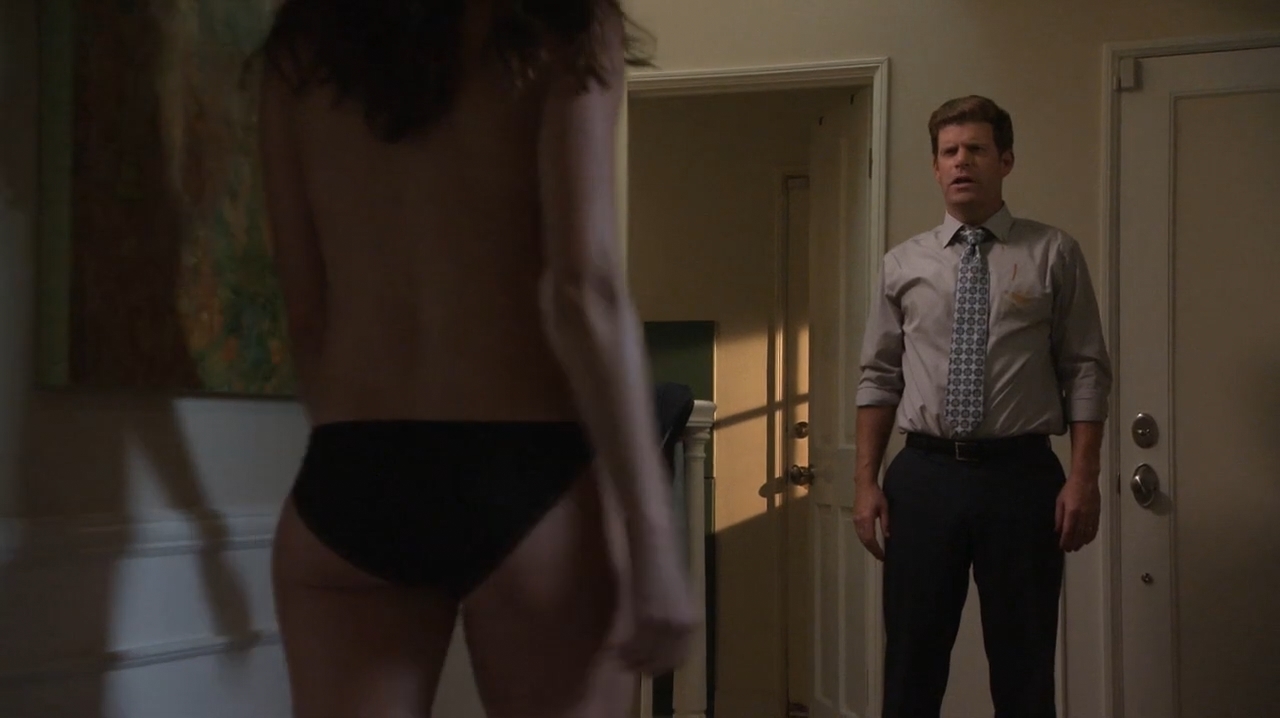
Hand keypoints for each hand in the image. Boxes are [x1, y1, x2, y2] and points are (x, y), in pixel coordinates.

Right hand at [619, 537, 698, 674]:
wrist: (654, 545)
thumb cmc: (663, 566)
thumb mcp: (676, 599)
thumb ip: (673, 622)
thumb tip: (660, 643)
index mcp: (693, 623)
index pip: (679, 660)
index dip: (661, 666)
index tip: (645, 667)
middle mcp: (682, 628)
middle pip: (663, 663)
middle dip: (644, 667)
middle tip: (627, 665)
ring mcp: (665, 625)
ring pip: (646, 657)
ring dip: (630, 661)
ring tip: (617, 657)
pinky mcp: (647, 618)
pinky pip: (634, 646)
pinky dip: (623, 650)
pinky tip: (614, 648)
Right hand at [853, 478, 889, 560]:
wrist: (864, 484)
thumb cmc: (876, 494)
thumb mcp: (884, 508)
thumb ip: (885, 523)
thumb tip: (888, 536)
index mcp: (866, 519)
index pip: (870, 539)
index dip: (876, 549)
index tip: (882, 556)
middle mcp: (859, 521)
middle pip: (864, 541)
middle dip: (872, 550)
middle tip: (880, 557)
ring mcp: (855, 520)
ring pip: (861, 538)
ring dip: (868, 546)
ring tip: (876, 552)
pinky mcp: (855, 518)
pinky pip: (859, 533)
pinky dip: (865, 540)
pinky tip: (870, 542)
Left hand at [1056, 474, 1100, 551]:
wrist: (1086, 478)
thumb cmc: (1070, 488)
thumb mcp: (1060, 501)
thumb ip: (1059, 517)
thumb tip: (1057, 530)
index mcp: (1072, 512)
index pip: (1068, 532)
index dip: (1065, 541)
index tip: (1062, 547)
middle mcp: (1083, 516)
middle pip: (1078, 535)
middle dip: (1073, 544)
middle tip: (1069, 550)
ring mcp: (1091, 515)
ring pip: (1087, 534)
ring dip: (1081, 542)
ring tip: (1076, 547)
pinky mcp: (1097, 514)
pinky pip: (1095, 528)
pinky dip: (1091, 536)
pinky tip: (1087, 540)